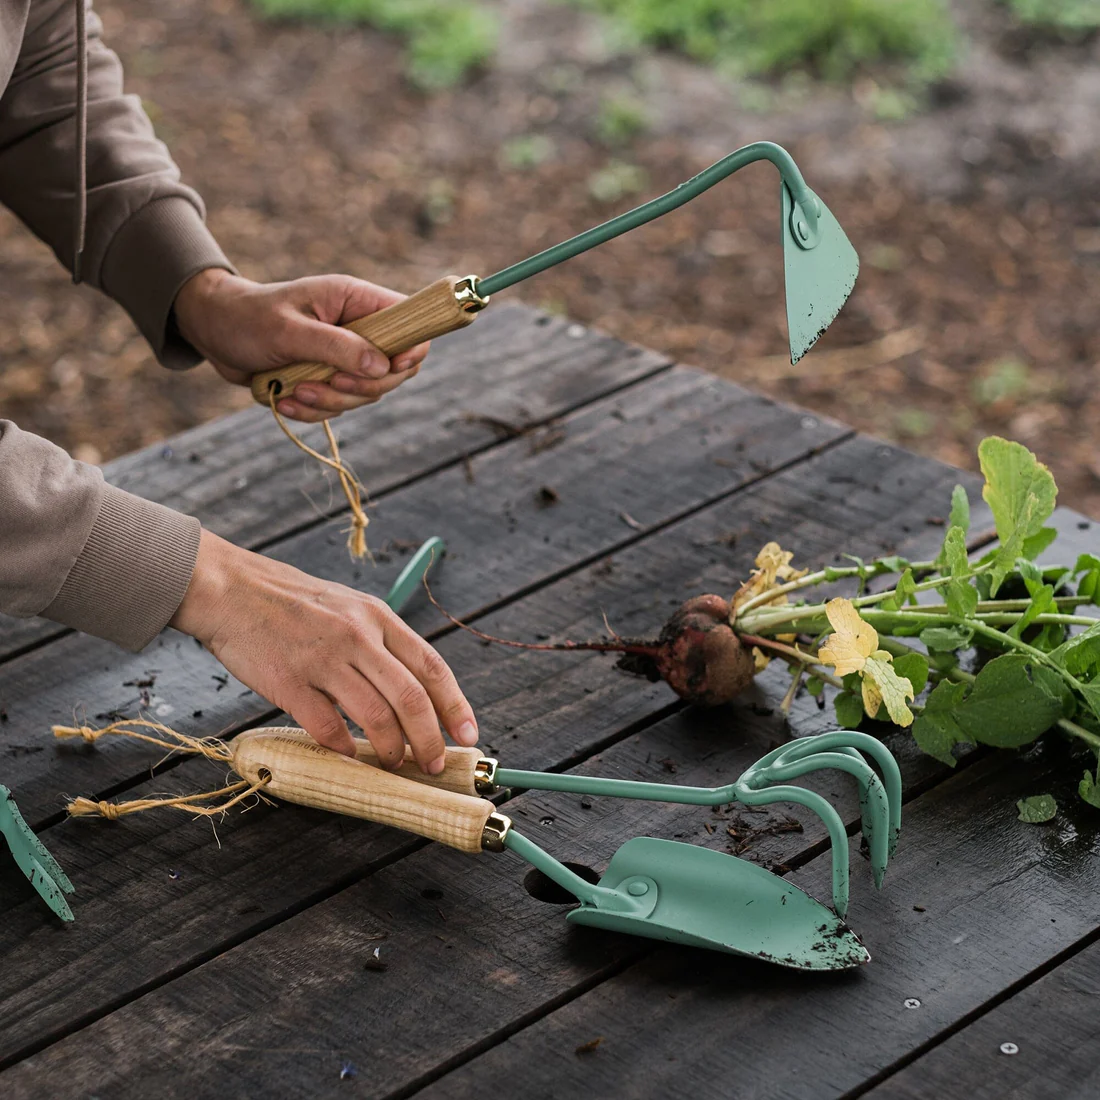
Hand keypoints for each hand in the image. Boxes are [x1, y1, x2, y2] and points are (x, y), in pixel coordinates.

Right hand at [170, 530, 477, 771]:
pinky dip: (344, 747)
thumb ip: (380, 642)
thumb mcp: (348, 607)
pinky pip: (328, 727)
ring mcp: (324, 659)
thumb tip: (414, 691)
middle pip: (411, 698)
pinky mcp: (290, 682)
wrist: (231, 588)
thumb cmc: (292, 602)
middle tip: (433, 764)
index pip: (431, 666)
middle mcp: (358, 636)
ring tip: (393, 763)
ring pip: (376, 717)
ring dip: (390, 749)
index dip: (455, 705)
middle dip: (429, 740)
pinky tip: (347, 751)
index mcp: (378, 617)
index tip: (468, 735)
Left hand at [173, 269, 430, 422]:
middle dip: (363, 386)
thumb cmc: (247, 318)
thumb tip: (382, 367)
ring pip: (365, 394)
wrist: (213, 331)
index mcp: (355, 301)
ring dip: (332, 402)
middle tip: (330, 383)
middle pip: (393, 370)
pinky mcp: (327, 379)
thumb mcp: (289, 331)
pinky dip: (313, 411)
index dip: (411, 349)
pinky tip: (285, 400)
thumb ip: (337, 347)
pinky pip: (338, 406)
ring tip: (294, 391)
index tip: (391, 368)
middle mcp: (357, 329)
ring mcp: (344, 356)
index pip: (409, 323)